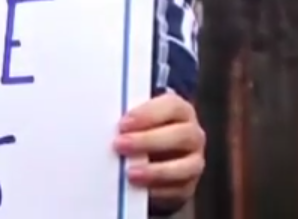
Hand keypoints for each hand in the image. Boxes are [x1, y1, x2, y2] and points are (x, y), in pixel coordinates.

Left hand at [114, 92, 204, 212]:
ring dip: (156, 170)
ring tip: (130, 173)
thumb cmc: (142, 131)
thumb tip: (104, 123)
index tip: (123, 123)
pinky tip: (140, 188)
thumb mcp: (138, 120)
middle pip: (181, 135)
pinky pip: (179, 189)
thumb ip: (129, 120)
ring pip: (186, 166)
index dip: (148, 114)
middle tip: (120, 145)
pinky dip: (159, 190)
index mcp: (180, 111)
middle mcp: (192, 135)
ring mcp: (193, 161)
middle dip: (148, 141)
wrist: (156, 157)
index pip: (172, 106)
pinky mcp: (188, 185)